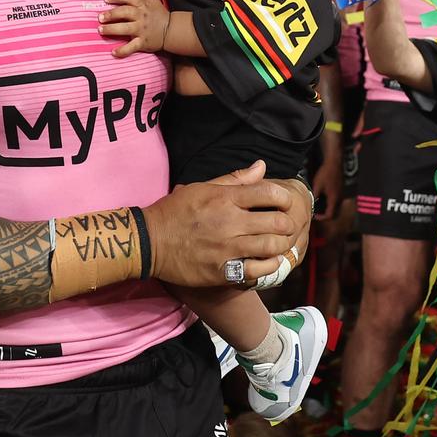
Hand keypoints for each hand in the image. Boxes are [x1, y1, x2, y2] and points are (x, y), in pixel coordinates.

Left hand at [99, 0, 169, 56]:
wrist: (171, 30)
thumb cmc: (160, 15)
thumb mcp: (153, 0)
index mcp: (143, 5)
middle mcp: (141, 16)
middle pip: (124, 12)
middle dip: (111, 14)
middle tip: (100, 17)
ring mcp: (141, 30)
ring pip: (124, 28)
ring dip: (111, 29)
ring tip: (101, 30)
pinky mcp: (143, 42)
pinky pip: (131, 47)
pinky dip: (122, 50)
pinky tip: (114, 52)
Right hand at [142, 161, 299, 287]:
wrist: (149, 242)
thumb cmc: (175, 211)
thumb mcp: (201, 188)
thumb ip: (234, 179)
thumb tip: (261, 166)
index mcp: (225, 198)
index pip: (270, 193)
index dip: (285, 197)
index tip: (284, 203)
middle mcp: (229, 222)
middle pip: (277, 221)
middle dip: (287, 223)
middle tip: (284, 225)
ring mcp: (226, 249)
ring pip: (272, 246)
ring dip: (281, 244)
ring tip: (278, 243)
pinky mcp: (222, 271)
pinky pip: (258, 270)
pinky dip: (269, 265)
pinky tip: (267, 260)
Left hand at [312, 155, 342, 220]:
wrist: (334, 163)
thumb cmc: (326, 173)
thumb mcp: (316, 185)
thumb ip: (314, 196)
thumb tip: (309, 204)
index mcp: (334, 199)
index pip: (330, 215)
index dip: (321, 218)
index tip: (314, 216)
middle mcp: (339, 198)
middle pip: (334, 214)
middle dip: (325, 216)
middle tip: (316, 214)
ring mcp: (341, 194)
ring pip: (336, 208)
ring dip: (328, 210)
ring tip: (318, 208)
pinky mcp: (340, 191)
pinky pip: (336, 202)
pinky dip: (330, 204)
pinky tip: (322, 199)